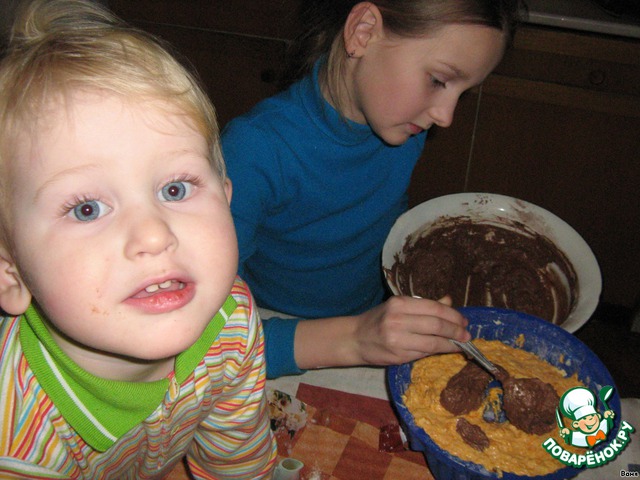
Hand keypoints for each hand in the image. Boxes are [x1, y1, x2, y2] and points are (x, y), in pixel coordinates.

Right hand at [351, 295, 469, 365]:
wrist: (354, 338)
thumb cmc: (378, 320)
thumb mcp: (398, 307)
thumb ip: (423, 305)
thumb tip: (449, 302)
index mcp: (399, 303)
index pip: (434, 308)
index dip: (453, 315)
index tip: (464, 320)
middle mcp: (398, 319)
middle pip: (436, 325)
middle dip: (456, 330)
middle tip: (467, 334)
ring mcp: (397, 339)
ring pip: (433, 342)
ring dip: (451, 344)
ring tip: (461, 344)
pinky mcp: (398, 355)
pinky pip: (424, 353)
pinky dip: (437, 351)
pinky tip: (444, 349)